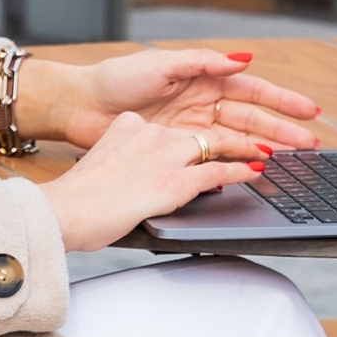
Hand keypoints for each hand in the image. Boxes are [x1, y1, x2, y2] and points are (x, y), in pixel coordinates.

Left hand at [26, 43, 323, 156]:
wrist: (81, 106)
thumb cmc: (117, 78)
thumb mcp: (161, 64)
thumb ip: (202, 62)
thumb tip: (241, 59)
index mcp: (203, 78)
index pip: (252, 89)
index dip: (281, 100)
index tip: (308, 111)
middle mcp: (202, 104)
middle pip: (251, 119)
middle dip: (283, 131)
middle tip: (310, 145)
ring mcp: (191, 129)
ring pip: (237, 140)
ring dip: (263, 149)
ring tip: (290, 160)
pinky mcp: (177, 150)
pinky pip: (211, 159)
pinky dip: (231, 165)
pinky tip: (250, 172)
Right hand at [47, 111, 269, 252]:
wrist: (65, 210)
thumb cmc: (77, 197)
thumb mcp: (102, 160)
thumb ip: (124, 156)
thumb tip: (135, 170)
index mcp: (132, 126)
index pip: (172, 126)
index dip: (194, 134)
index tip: (205, 141)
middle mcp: (152, 133)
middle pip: (201, 130)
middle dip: (235, 134)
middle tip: (262, 135)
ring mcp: (165, 155)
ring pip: (217, 144)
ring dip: (248, 147)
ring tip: (272, 150)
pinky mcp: (175, 180)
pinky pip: (218, 171)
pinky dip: (240, 170)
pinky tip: (254, 170)